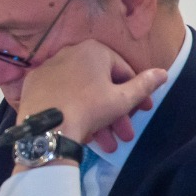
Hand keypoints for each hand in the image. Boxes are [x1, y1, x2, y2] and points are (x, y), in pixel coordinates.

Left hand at [18, 39, 166, 153]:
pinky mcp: (33, 84)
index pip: (123, 71)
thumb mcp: (122, 99)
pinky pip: (61, 96)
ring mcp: (48, 68)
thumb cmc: (89, 108)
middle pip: (101, 85)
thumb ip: (145, 84)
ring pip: (81, 93)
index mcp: (93, 49)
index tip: (143, 112)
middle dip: (117, 113)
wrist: (46, 128)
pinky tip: (83, 133)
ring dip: (99, 119)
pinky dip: (73, 111)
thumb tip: (163, 72)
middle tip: (126, 135)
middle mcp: (69, 52)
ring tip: (108, 145)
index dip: (136, 94)